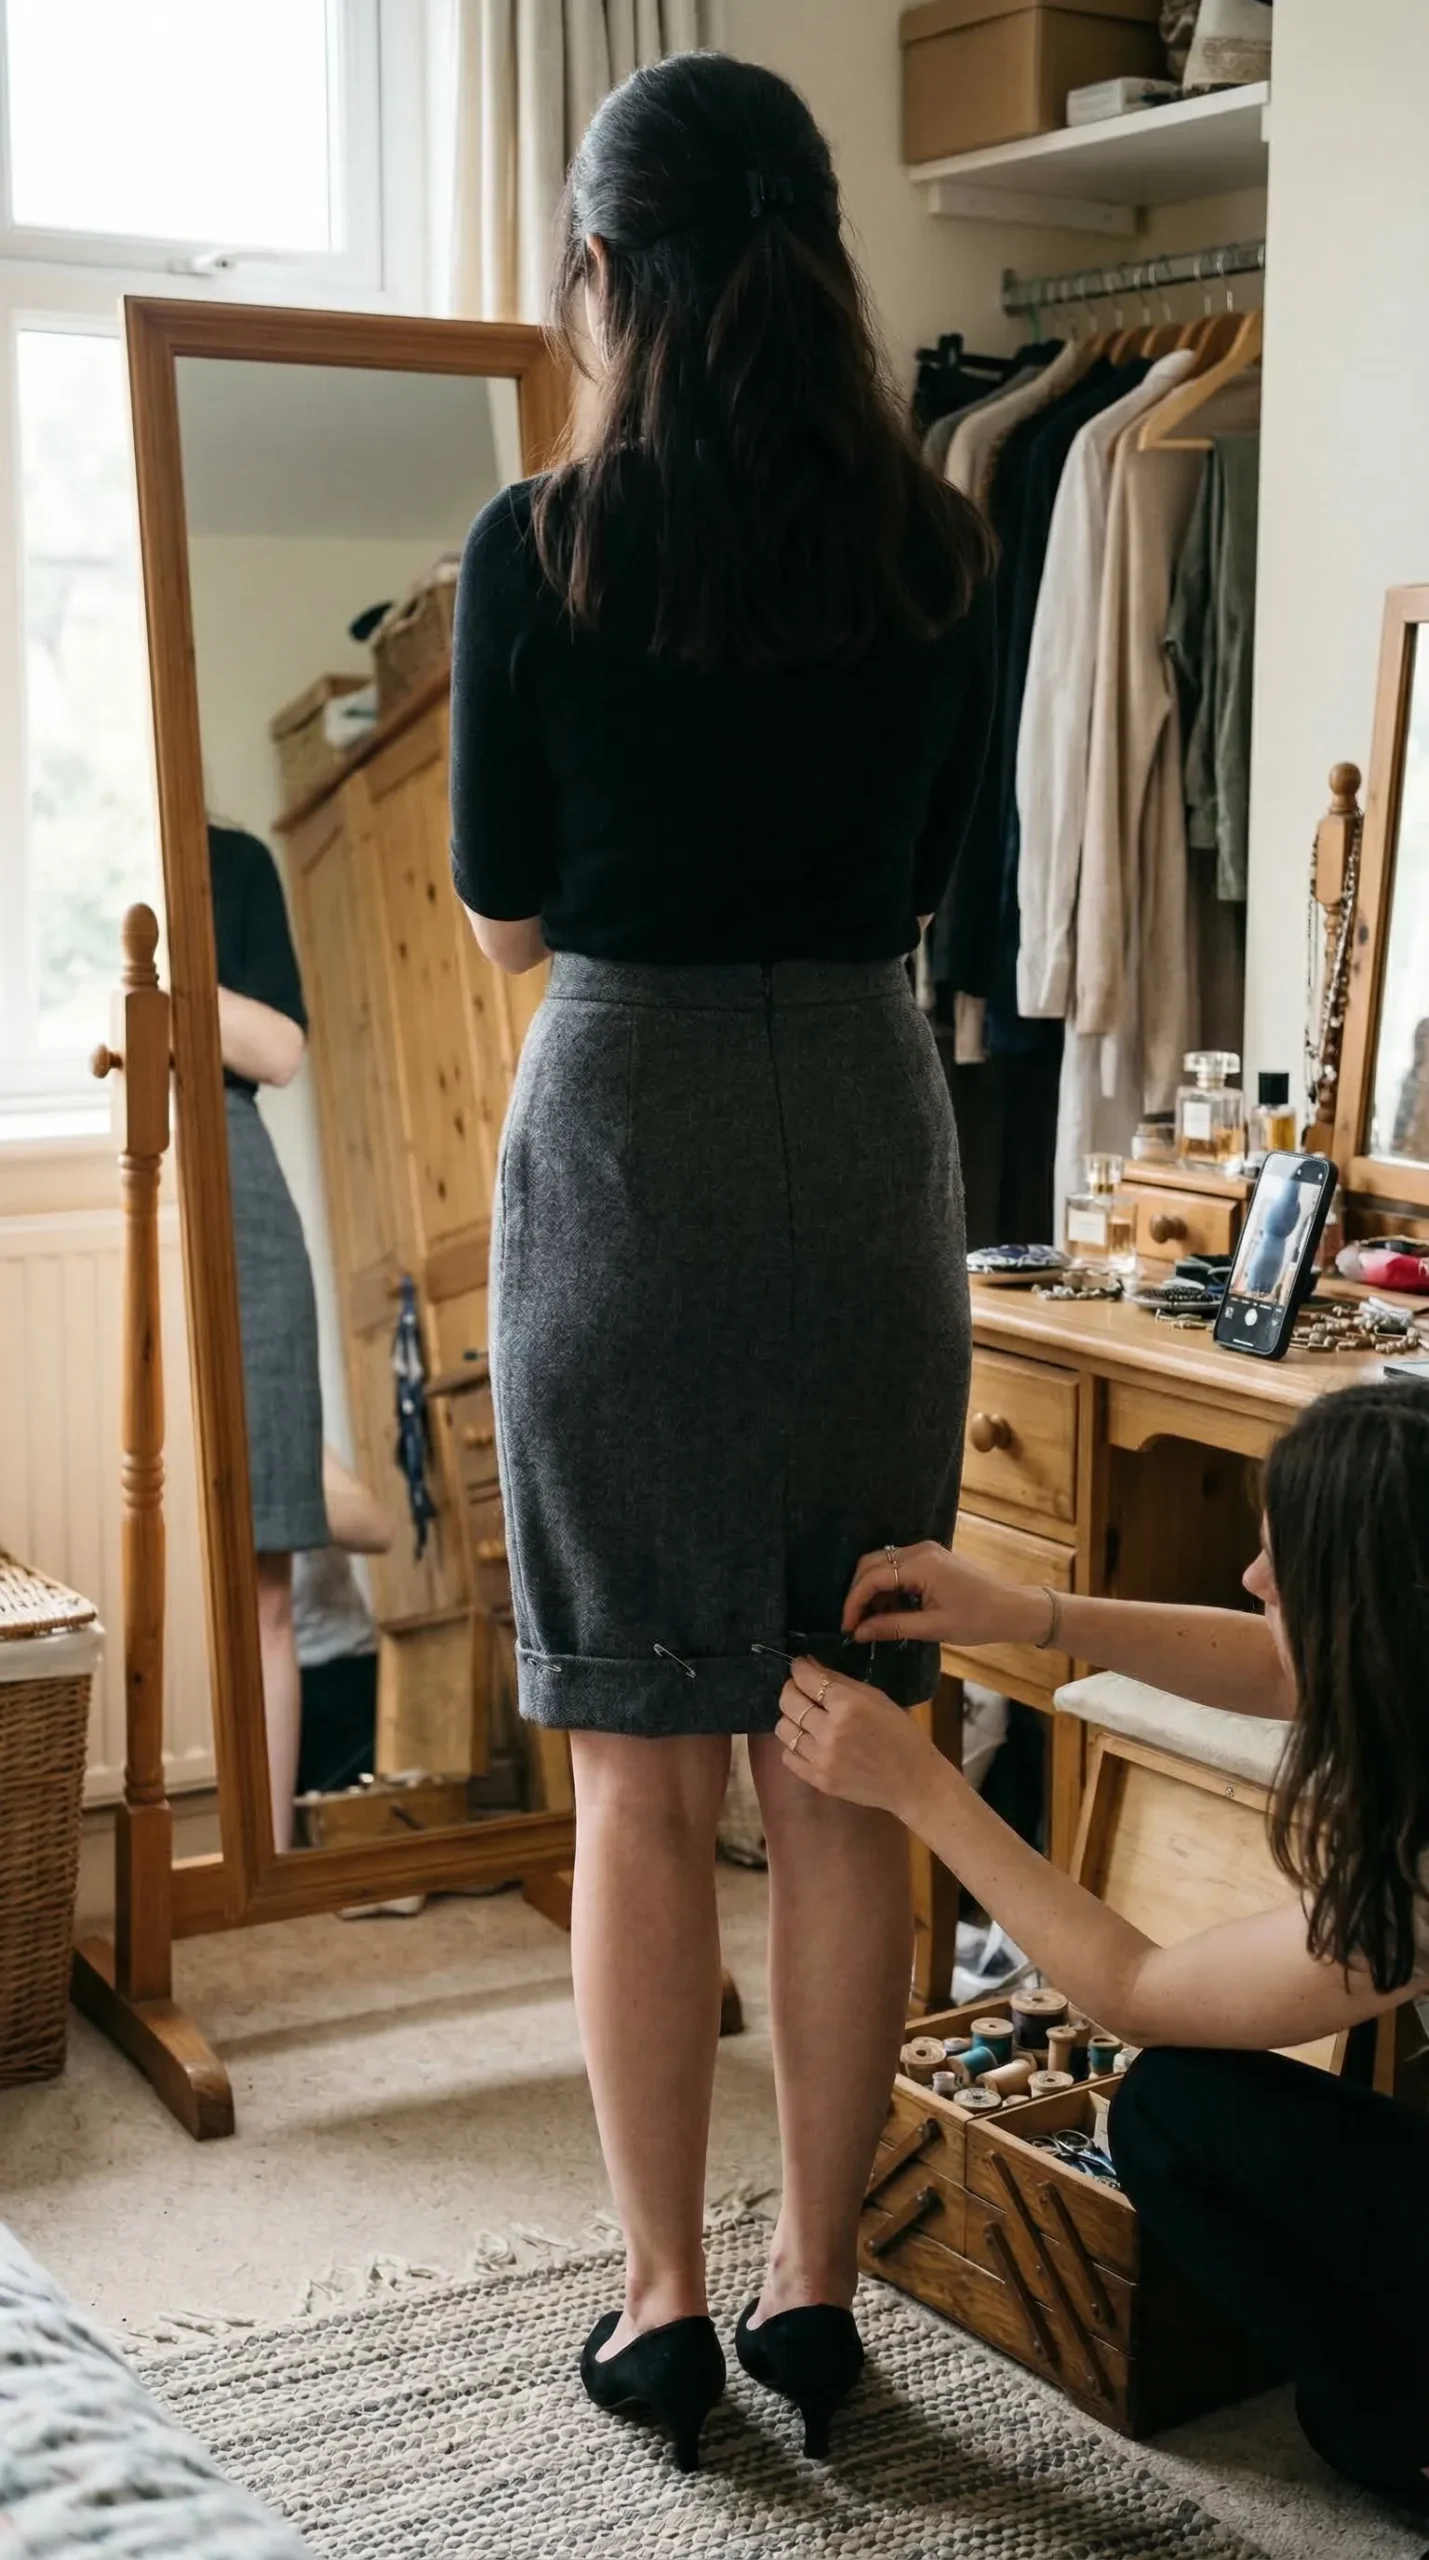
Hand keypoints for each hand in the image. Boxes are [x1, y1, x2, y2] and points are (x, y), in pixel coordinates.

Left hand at [776, 1659, 937, 1818]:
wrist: (913, 1781)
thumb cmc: (901, 1735)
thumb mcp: (877, 1698)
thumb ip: (839, 1680)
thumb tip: (808, 1663)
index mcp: (848, 1705)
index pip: (806, 1679)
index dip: (798, 1669)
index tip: (799, 1666)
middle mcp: (830, 1730)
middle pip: (789, 1701)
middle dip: (791, 1689)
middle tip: (800, 1690)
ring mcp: (822, 1757)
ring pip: (783, 1729)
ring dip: (790, 1718)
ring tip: (804, 1718)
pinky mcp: (818, 1779)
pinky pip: (787, 1757)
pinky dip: (793, 1746)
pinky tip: (807, 1742)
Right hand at [841, 1540, 1044, 1648]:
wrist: (1014, 1609)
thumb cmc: (979, 1620)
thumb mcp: (933, 1628)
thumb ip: (892, 1626)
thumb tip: (858, 1633)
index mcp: (921, 1565)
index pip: (873, 1577)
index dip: (854, 1602)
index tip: (847, 1628)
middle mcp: (920, 1551)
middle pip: (871, 1564)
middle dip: (858, 1593)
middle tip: (854, 1624)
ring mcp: (926, 1551)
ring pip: (883, 1564)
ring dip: (872, 1591)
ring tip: (872, 1621)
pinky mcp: (932, 1558)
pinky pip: (898, 1567)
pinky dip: (888, 1587)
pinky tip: (891, 1610)